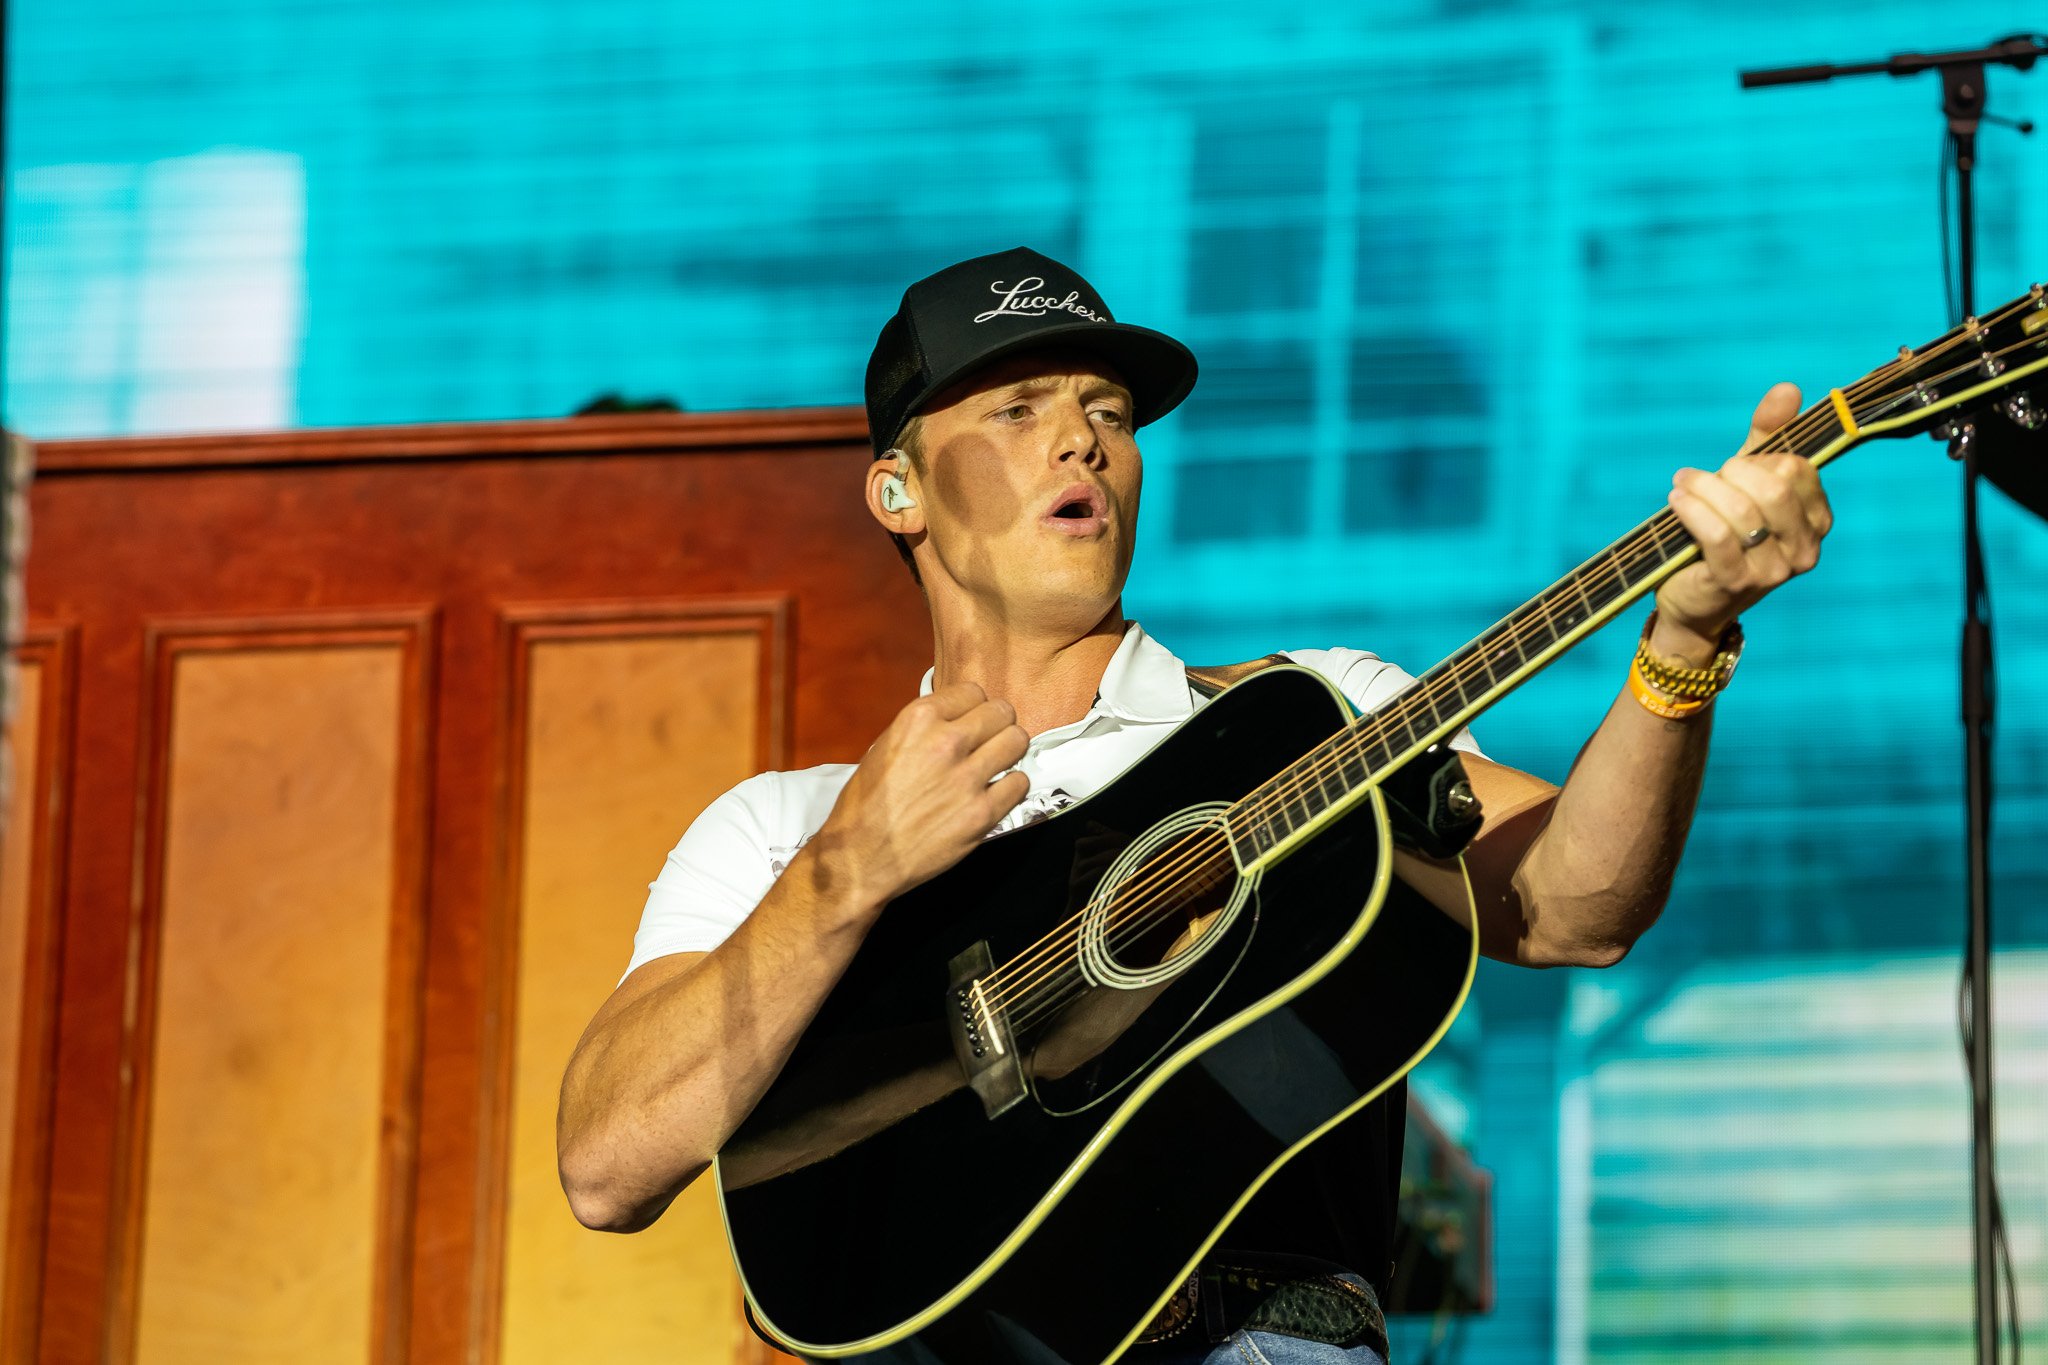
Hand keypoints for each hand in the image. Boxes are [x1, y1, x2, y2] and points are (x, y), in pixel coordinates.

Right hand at [808, 683, 1030, 910]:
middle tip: (990, 740)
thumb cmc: (865, 804)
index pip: (972, 691)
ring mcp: (968, 778)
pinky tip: (997, 792)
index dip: (974, 707)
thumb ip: (923, 729)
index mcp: (918, 720)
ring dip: (1010, 750)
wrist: (861, 857)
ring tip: (998, 763)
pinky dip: (1011, 786)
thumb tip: (956, 720)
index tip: (972, 721)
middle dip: (998, 724)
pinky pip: (1019, 782)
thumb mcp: (884, 747)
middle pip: (1001, 712)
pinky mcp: (982, 813)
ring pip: (1017, 741)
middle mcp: (947, 743)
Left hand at [1654, 382, 1833, 659]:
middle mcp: (1805, 549)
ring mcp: (1774, 571)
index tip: (1732, 466)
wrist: (1693, 598)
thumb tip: (1788, 389)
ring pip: (1742, 509)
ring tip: (1682, 486)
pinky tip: (1676, 502)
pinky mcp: (1736, 583)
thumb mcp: (1747, 481)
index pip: (1797, 469)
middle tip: (1700, 477)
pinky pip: (1715, 535)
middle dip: (1730, 473)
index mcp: (1817, 520)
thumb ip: (1768, 436)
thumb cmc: (1724, 532)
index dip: (1759, 460)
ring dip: (1702, 489)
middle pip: (1773, 487)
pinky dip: (1691, 510)